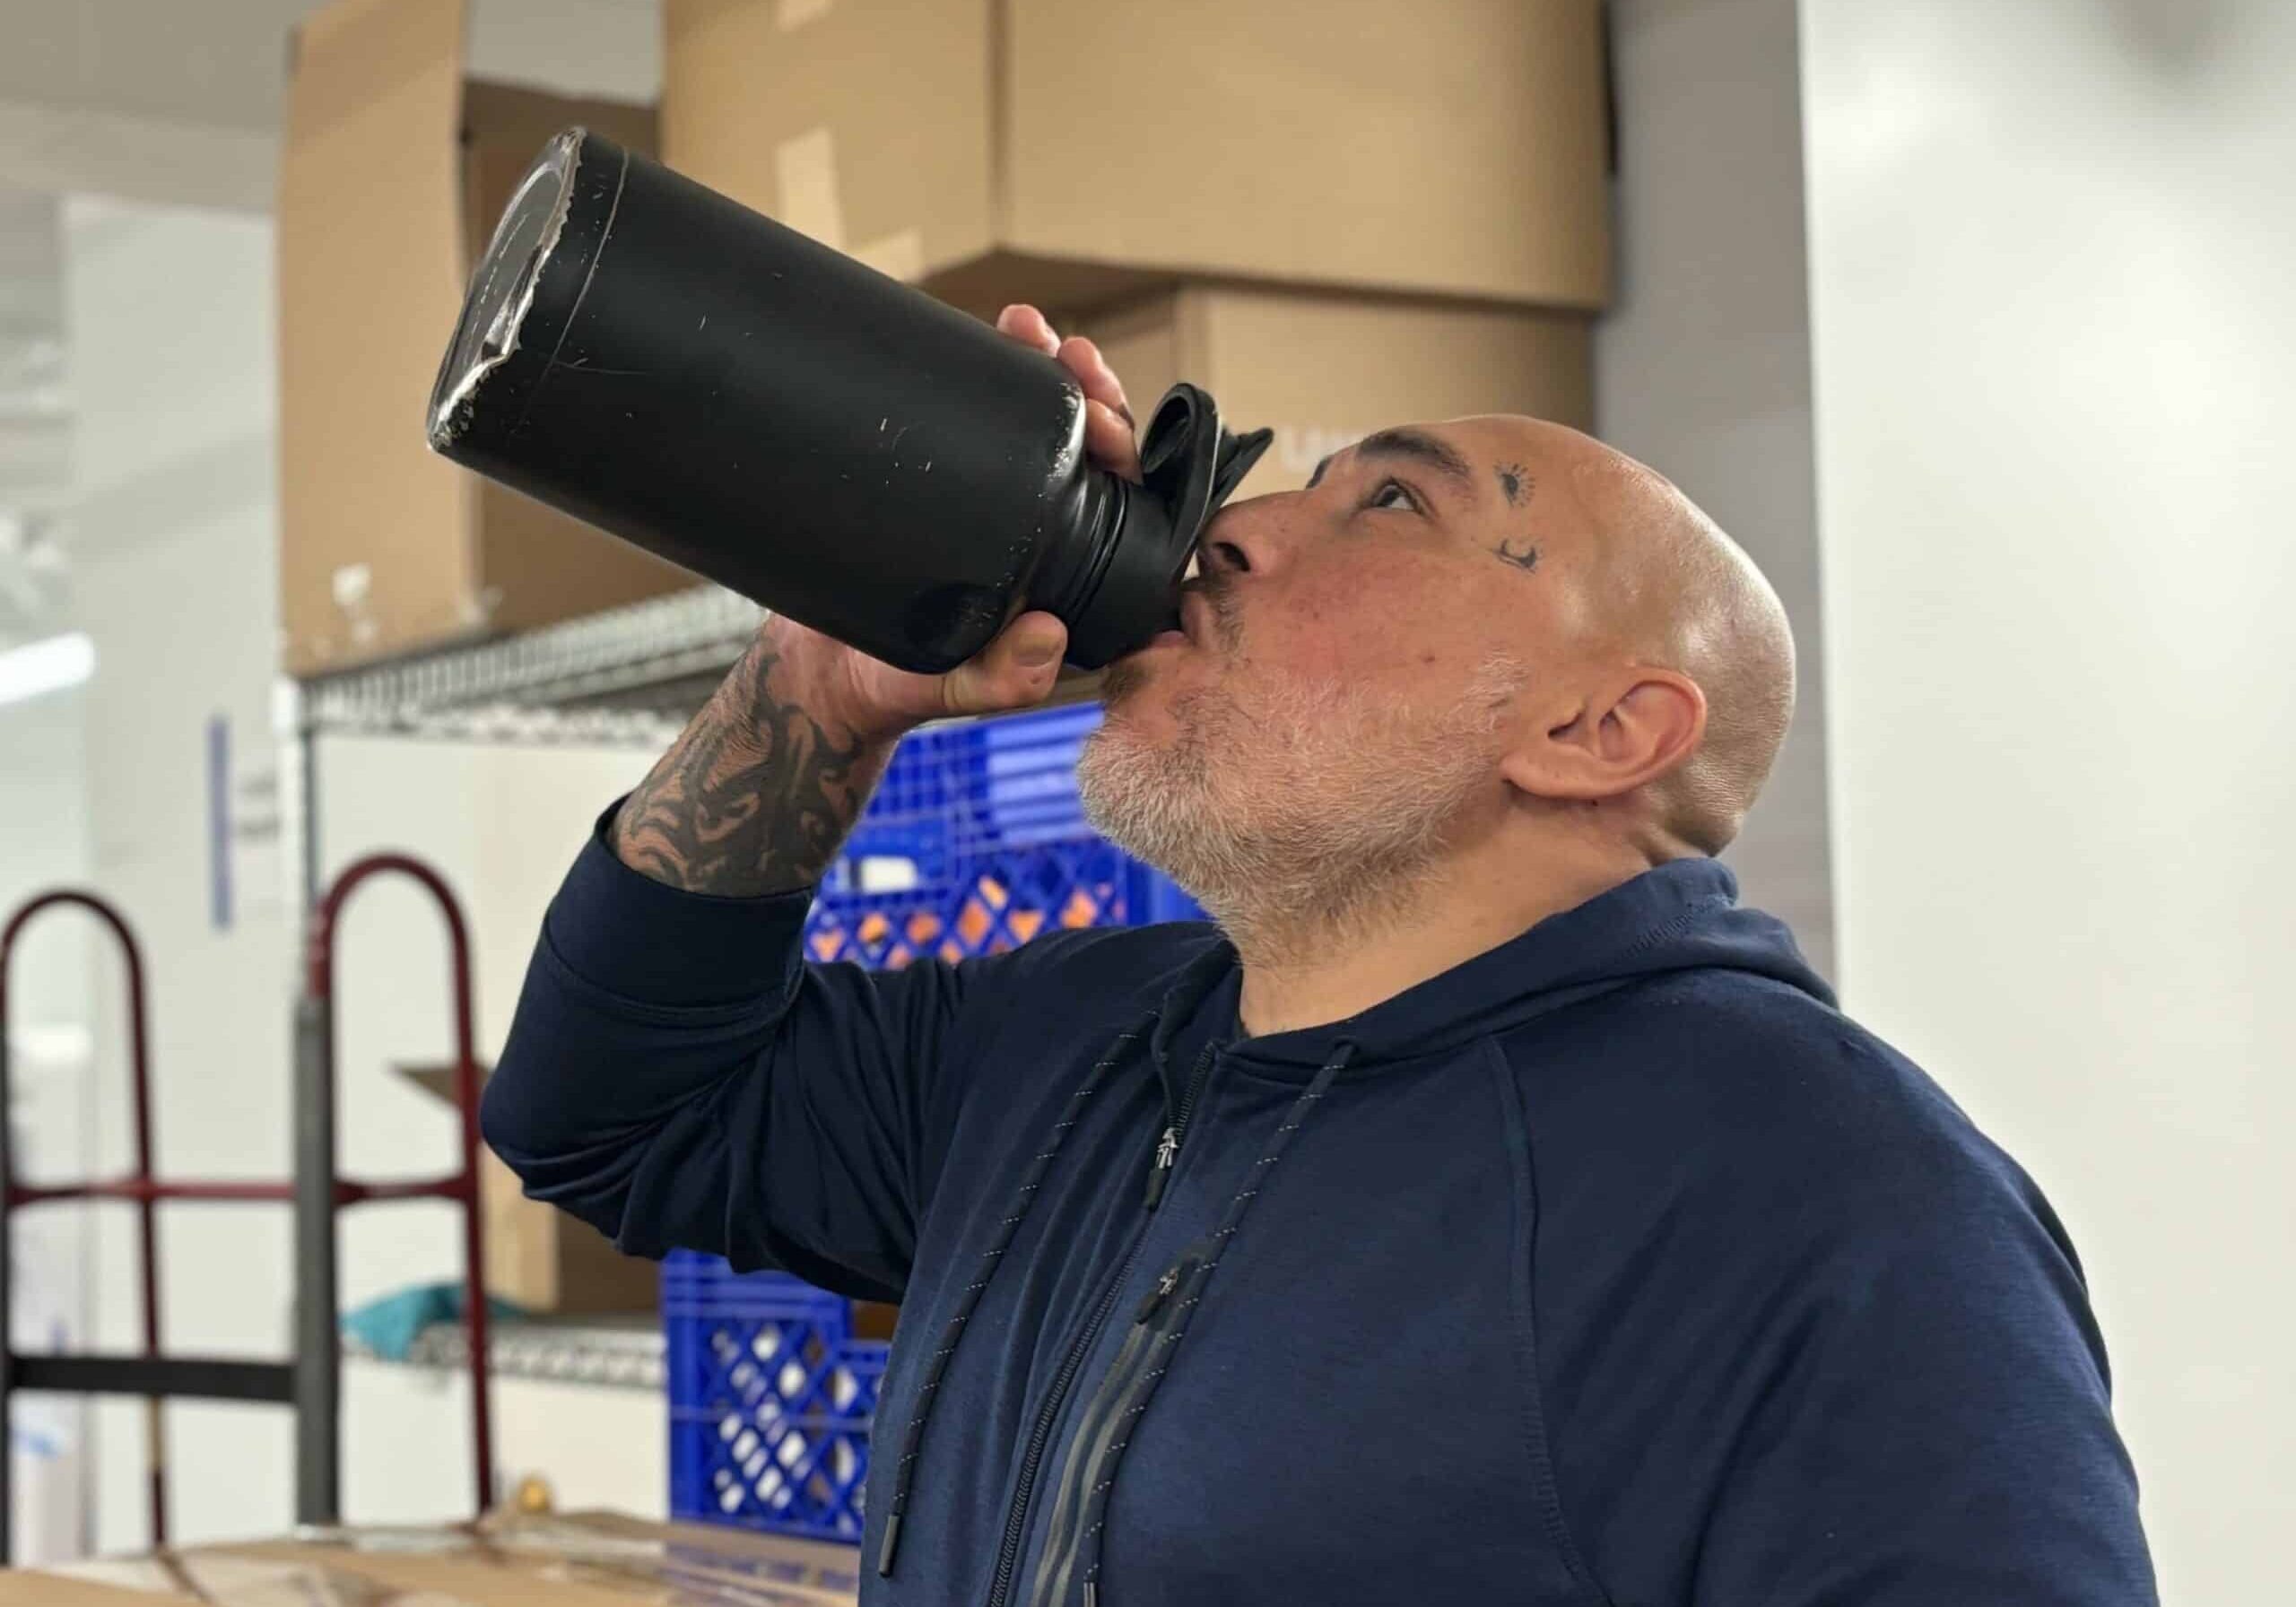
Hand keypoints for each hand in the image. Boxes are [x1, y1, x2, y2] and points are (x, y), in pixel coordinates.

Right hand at [788, 304, 1141, 742]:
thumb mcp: (951, 690)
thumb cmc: (892, 689)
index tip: (1104, 419)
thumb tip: (1048, 635)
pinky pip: (985, 423)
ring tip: (1027, 324)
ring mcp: (1003, 510)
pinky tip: (993, 331)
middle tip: (1068, 354)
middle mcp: (1048, 542)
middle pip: (1090, 455)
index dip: (1125, 458)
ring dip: (1045, 368)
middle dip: (1089, 395)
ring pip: (1042, 428)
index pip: (1121, 510)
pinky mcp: (952, 485)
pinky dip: (994, 373)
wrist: (815, 668)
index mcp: (1070, 584)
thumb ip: (1001, 681)